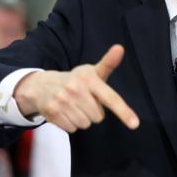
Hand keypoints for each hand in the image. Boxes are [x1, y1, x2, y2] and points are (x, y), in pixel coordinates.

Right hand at [13, 44, 139, 132]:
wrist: (42, 85)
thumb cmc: (75, 80)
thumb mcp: (91, 71)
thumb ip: (108, 63)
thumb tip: (120, 48)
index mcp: (88, 78)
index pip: (110, 97)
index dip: (123, 111)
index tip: (135, 124)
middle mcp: (75, 89)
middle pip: (98, 117)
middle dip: (93, 112)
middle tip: (84, 101)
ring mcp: (62, 101)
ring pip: (85, 124)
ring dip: (82, 118)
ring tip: (74, 106)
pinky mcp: (53, 113)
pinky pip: (72, 128)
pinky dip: (71, 123)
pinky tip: (65, 111)